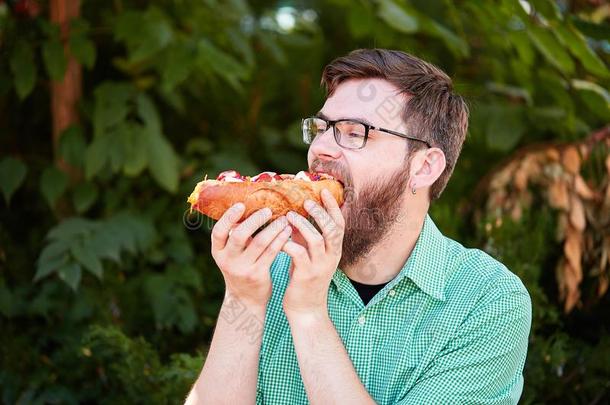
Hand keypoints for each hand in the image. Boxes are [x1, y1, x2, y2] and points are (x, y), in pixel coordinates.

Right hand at [211, 203, 291, 307]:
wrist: (245, 300)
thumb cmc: (241, 268)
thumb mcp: (232, 254)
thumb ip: (236, 236)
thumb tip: (250, 207)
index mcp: (218, 251)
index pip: (218, 232)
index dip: (228, 217)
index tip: (241, 204)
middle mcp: (227, 260)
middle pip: (239, 236)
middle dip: (255, 220)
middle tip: (268, 210)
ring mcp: (242, 269)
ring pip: (259, 243)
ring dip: (273, 229)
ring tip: (283, 219)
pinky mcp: (257, 275)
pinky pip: (271, 253)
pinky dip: (280, 240)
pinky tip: (287, 232)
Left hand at [281, 189, 344, 316]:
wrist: (306, 310)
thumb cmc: (305, 280)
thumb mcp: (308, 256)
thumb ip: (305, 238)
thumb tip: (294, 216)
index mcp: (334, 250)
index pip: (339, 224)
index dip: (333, 206)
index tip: (324, 190)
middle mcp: (331, 256)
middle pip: (332, 228)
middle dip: (320, 212)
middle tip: (306, 201)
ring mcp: (320, 266)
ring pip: (316, 239)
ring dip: (303, 225)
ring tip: (289, 215)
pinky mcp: (306, 275)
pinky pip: (299, 254)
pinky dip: (290, 244)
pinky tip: (281, 239)